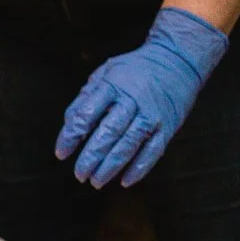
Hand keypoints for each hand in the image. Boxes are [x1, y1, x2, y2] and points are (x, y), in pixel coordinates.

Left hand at [54, 6, 227, 188]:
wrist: (178, 59)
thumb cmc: (135, 70)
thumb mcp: (106, 72)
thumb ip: (86, 97)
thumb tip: (69, 125)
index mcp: (112, 85)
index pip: (86, 114)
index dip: (71, 136)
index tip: (61, 154)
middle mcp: (132, 100)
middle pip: (108, 133)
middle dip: (91, 157)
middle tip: (79, 174)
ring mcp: (151, 114)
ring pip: (129, 145)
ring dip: (110, 166)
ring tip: (96, 181)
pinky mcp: (167, 126)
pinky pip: (153, 151)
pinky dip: (139, 168)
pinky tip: (125, 181)